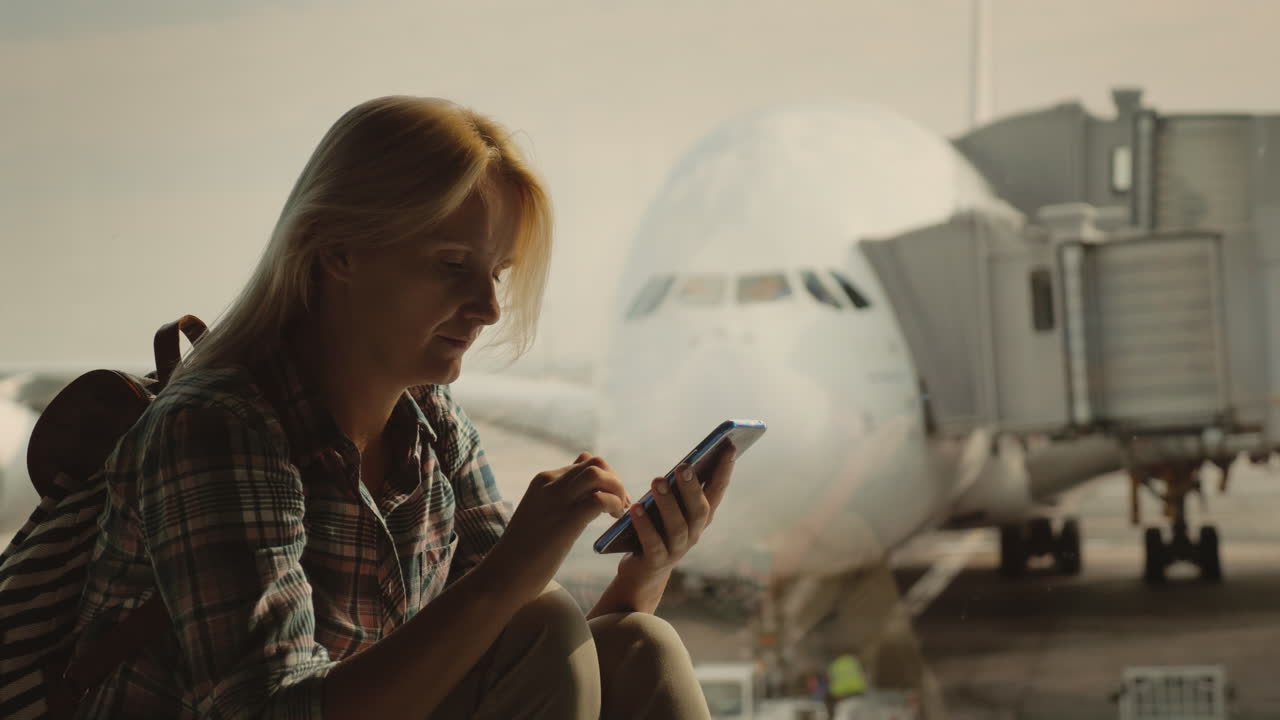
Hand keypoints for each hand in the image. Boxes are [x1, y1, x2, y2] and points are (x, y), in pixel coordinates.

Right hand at [481, 453, 628, 604]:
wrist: (503, 575)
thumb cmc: (524, 551)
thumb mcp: (541, 514)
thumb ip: (560, 499)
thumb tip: (582, 492)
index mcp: (543, 480)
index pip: (584, 463)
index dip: (606, 479)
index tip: (612, 499)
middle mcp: (550, 483)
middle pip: (596, 464)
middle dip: (615, 481)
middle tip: (620, 505)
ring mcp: (557, 499)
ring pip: (599, 474)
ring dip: (617, 489)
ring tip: (617, 511)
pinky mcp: (566, 519)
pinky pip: (600, 498)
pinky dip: (614, 504)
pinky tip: (613, 520)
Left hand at [619, 442, 736, 583]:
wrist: (643, 573)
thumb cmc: (657, 530)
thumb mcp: (669, 508)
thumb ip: (678, 490)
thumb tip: (684, 464)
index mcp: (700, 517)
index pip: (717, 491)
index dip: (724, 470)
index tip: (729, 446)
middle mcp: (694, 533)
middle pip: (699, 510)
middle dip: (692, 487)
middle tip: (684, 466)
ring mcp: (677, 549)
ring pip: (677, 527)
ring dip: (668, 503)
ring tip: (657, 481)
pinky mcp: (656, 561)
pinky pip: (653, 543)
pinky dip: (645, 525)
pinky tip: (635, 508)